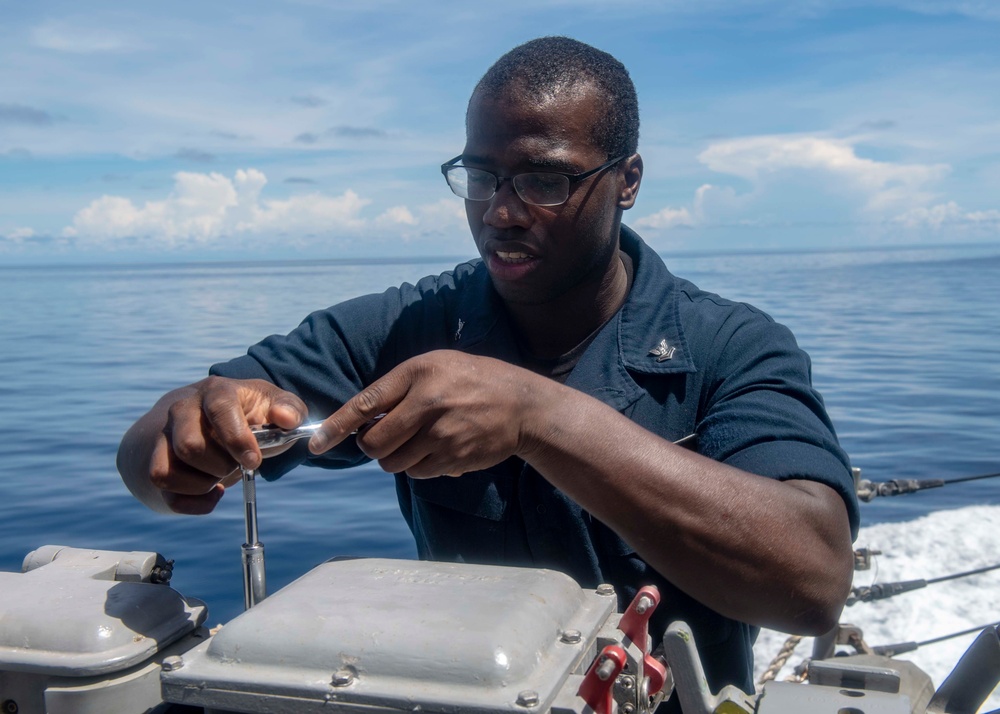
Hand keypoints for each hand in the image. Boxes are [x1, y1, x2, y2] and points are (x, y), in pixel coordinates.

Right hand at [119, 376, 307, 513]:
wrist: (201, 418)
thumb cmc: (244, 413)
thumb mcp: (270, 405)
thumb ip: (289, 409)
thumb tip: (287, 420)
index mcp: (215, 392)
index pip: (219, 408)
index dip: (237, 438)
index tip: (253, 461)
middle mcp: (182, 409)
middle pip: (190, 446)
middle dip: (221, 466)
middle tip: (237, 465)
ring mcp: (162, 437)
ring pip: (168, 472)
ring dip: (203, 484)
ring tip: (220, 475)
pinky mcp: (153, 463)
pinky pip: (165, 492)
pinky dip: (194, 502)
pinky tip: (211, 491)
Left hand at [309, 350, 546, 477]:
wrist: (522, 405)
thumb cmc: (473, 381)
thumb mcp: (436, 366)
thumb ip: (399, 388)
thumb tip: (362, 420)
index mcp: (418, 373)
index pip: (365, 403)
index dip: (336, 427)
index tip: (316, 445)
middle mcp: (428, 402)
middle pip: (374, 443)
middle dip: (371, 446)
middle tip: (385, 439)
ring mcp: (442, 433)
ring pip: (393, 463)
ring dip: (396, 458)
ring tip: (418, 440)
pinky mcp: (454, 457)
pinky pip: (417, 472)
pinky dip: (420, 466)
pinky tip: (440, 448)